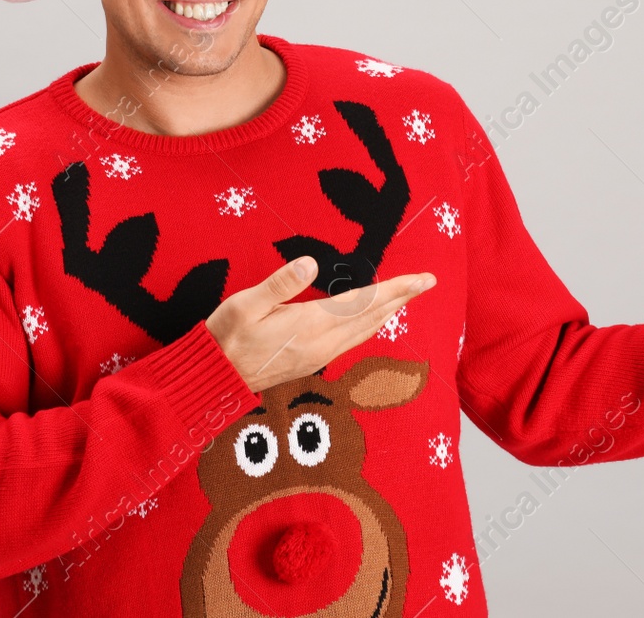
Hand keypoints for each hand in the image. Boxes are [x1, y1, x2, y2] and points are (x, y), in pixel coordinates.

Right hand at [205, 256, 435, 391]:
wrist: (214, 380)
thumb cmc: (225, 337)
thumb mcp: (244, 304)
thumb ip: (279, 284)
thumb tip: (310, 264)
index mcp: (310, 324)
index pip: (364, 301)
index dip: (395, 288)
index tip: (421, 279)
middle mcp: (322, 342)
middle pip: (373, 316)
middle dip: (402, 297)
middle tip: (428, 281)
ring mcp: (319, 355)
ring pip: (366, 330)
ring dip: (390, 311)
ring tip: (408, 296)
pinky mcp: (313, 361)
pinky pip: (354, 340)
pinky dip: (371, 324)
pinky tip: (375, 318)